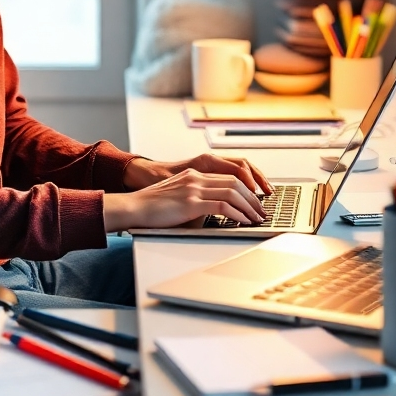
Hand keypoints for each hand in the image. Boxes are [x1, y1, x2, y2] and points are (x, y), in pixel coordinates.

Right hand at [103, 168, 267, 231]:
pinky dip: (237, 214)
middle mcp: (195, 177)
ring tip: (256, 218)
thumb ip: (196, 201)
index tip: (254, 201)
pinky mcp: (191, 202)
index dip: (245, 189)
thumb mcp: (178, 198)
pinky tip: (243, 221)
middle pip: (234, 182)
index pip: (228, 176)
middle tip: (261, 211)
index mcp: (193, 174)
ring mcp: (193, 188)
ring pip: (232, 192)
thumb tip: (215, 215)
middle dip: (252, 197)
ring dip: (249, 206)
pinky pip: (222, 206)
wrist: (133, 208)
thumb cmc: (151, 208)